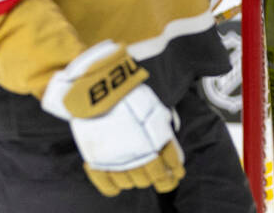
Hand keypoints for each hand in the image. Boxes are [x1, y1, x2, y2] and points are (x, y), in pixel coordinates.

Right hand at [42, 41, 183, 196]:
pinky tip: (119, 180)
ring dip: (138, 178)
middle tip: (158, 171)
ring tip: (138, 169)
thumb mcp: (152, 107)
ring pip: (132, 182)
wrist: (97, 87)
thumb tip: (172, 152)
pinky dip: (115, 186)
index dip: (174, 169)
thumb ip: (162, 130)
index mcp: (154, 140)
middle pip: (152, 176)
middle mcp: (137, 154)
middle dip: (158, 174)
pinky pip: (109, 186)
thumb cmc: (127, 93)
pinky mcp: (98, 162)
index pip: (170, 163)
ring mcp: (117, 160)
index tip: (176, 171)